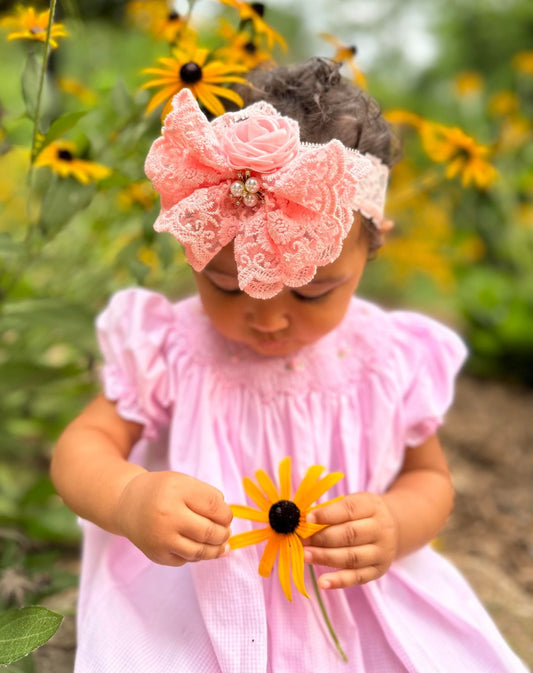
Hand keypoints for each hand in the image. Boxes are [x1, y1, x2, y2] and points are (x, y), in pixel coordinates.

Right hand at [114, 471, 232, 566]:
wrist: (128, 505)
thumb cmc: (163, 492)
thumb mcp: (184, 482)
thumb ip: (208, 497)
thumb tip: (227, 523)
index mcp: (176, 492)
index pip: (214, 506)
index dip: (226, 513)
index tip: (225, 514)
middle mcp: (166, 515)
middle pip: (209, 531)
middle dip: (224, 533)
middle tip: (225, 531)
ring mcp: (160, 538)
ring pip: (200, 551)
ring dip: (216, 549)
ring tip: (220, 543)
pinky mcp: (157, 555)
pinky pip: (186, 560)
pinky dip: (197, 555)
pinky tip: (199, 546)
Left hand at [302, 492, 397, 588]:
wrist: (394, 527)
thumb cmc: (363, 513)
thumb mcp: (354, 503)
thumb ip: (332, 510)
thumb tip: (304, 520)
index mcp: (371, 507)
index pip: (349, 509)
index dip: (327, 514)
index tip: (307, 518)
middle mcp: (380, 529)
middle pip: (350, 534)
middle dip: (322, 538)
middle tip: (302, 540)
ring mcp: (380, 552)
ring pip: (351, 557)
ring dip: (325, 558)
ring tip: (305, 556)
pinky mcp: (377, 571)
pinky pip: (357, 578)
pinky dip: (339, 581)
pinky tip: (322, 582)